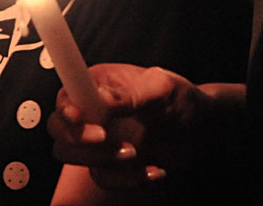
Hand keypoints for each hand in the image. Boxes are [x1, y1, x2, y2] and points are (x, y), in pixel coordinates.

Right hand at [47, 64, 243, 190]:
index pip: (64, 95)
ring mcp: (99, 139)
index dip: (64, 108)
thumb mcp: (160, 90)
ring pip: (72, 156)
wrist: (204, 131)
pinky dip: (126, 180)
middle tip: (108, 139)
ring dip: (100, 160)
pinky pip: (102, 179)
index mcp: (96, 83)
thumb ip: (129, 95)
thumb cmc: (182, 100)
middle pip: (57, 129)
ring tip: (136, 153)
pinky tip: (153, 170)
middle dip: (78, 139)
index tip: (79, 117)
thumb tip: (99, 98)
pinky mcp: (111, 165)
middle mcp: (91, 110)